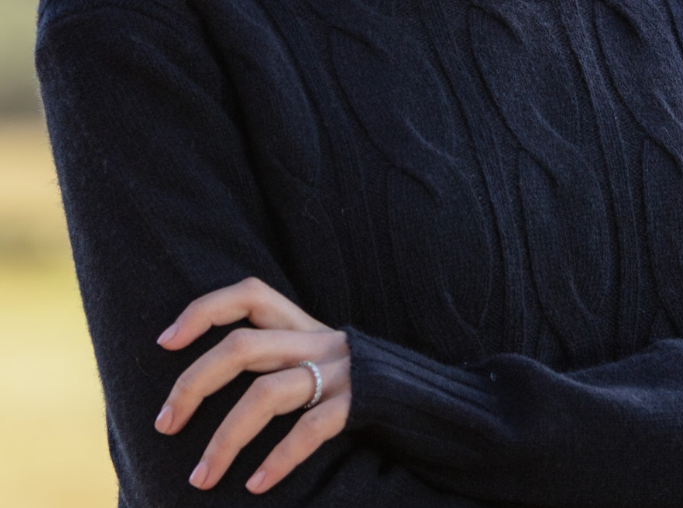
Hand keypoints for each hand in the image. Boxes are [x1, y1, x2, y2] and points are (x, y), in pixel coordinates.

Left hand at [154, 277, 350, 493]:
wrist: (423, 395)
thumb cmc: (356, 380)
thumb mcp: (315, 355)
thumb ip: (276, 355)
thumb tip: (209, 379)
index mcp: (302, 324)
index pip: (250, 294)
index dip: (205, 310)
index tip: (165, 342)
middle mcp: (315, 341)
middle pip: (243, 346)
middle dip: (194, 384)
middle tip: (163, 424)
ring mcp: (336, 372)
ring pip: (267, 394)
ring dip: (225, 439)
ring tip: (199, 479)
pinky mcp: (355, 404)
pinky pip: (309, 429)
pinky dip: (279, 459)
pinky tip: (256, 486)